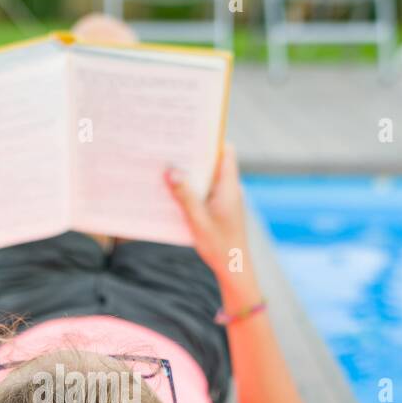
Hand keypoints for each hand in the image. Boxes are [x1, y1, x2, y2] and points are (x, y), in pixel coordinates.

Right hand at [165, 145, 257, 307]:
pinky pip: (205, 192)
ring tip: (167, 168)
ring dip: (190, 174)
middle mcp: (229, 189)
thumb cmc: (219, 246)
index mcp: (229, 187)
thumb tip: (171, 170)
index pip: (226, 151)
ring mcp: (225, 200)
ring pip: (207, 177)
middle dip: (193, 155)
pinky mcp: (220, 210)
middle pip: (213, 162)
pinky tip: (173, 193)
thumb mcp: (198, 220)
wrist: (234, 269)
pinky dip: (191, 189)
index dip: (210, 139)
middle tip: (170, 148)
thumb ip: (185, 195)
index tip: (190, 132)